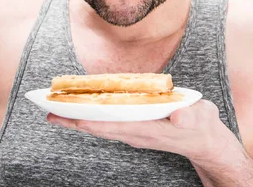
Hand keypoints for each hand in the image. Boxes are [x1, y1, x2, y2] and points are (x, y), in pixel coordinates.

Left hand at [47, 99, 243, 167]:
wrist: (205, 142)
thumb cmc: (202, 127)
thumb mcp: (201, 119)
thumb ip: (190, 117)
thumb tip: (177, 118)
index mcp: (147, 129)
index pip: (112, 125)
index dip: (90, 121)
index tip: (69, 116)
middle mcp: (134, 133)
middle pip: (98, 128)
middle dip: (72, 121)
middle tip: (47, 112)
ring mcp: (132, 132)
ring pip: (99, 127)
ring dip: (77, 120)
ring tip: (55, 111)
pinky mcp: (133, 129)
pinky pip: (106, 124)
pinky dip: (90, 117)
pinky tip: (79, 110)